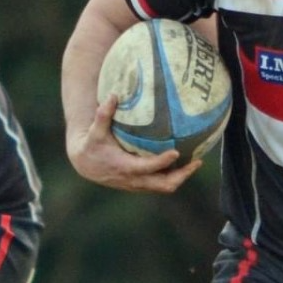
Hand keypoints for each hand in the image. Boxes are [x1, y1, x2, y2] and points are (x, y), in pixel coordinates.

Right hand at [66, 94, 198, 192]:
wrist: (84, 164)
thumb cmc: (91, 145)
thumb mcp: (94, 130)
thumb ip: (103, 115)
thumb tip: (113, 95)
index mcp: (125, 167)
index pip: (148, 167)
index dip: (162, 161)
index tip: (176, 151)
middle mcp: (134, 179)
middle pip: (164, 184)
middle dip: (182, 175)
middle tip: (197, 161)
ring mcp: (138, 184)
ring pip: (165, 186)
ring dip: (181, 176)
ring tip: (196, 162)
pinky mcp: (140, 184)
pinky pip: (161, 183)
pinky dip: (173, 176)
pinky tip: (184, 162)